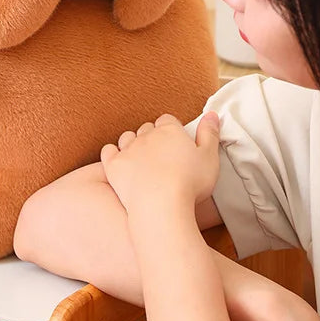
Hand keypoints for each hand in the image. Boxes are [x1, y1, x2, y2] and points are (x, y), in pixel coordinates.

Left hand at [100, 112, 219, 213]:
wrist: (160, 206)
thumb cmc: (190, 184)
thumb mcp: (210, 158)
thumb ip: (210, 134)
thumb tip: (212, 114)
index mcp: (170, 130)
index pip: (168, 120)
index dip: (172, 130)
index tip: (176, 143)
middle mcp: (146, 135)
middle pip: (147, 128)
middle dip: (152, 137)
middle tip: (161, 154)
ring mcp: (128, 149)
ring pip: (127, 137)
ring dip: (132, 144)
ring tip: (142, 159)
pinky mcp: (114, 165)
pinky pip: (107, 151)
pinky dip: (112, 153)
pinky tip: (120, 161)